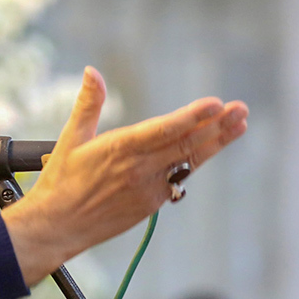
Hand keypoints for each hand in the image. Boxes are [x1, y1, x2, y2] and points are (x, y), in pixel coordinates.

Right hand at [1, 67, 247, 284]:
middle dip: (217, 126)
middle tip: (241, 109)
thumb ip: (89, 104)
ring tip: (238, 126)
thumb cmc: (60, 182)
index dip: (193, 116)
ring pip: (188, 162)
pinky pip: (177, 179)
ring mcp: (149, 189)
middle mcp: (139, 169)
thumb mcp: (71, 138)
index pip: (165, 129)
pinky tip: (209, 148)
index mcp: (120, 149)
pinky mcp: (151, 205)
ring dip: (215, 143)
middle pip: (186, 145)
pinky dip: (194, 162)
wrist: (57, 227)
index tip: (216, 104)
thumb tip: (92, 72)